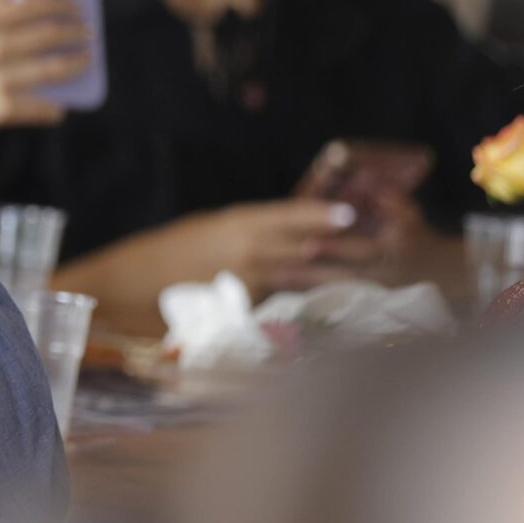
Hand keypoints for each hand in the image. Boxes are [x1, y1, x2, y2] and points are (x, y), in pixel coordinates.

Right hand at [0, 0, 86, 152]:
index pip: (40, 4)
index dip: (65, 5)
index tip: (78, 7)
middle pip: (53, 35)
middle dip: (77, 33)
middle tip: (89, 34)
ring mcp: (0, 78)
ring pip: (55, 70)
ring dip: (77, 64)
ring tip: (86, 61)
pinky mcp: (1, 109)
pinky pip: (42, 107)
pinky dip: (55, 107)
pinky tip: (61, 103)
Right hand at [160, 198, 381, 297]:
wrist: (137, 285)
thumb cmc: (173, 251)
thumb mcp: (213, 227)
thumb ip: (252, 230)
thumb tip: (292, 232)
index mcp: (240, 223)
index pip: (288, 216)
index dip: (322, 215)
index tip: (352, 214)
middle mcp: (249, 251)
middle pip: (308, 247)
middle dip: (348, 247)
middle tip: (386, 247)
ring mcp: (250, 282)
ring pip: (305, 276)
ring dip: (342, 274)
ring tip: (376, 274)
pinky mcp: (248, 308)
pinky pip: (287, 301)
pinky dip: (314, 299)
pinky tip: (340, 302)